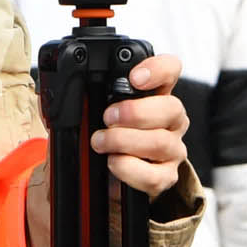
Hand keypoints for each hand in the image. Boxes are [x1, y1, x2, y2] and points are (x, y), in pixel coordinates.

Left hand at [95, 56, 189, 198]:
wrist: (115, 173)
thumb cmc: (111, 134)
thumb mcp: (103, 110)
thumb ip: (98, 97)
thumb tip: (74, 93)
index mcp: (159, 95)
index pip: (171, 70)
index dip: (157, 70)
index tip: (134, 78)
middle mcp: (172, 120)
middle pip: (172, 108)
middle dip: (135, 112)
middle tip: (108, 117)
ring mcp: (172, 149)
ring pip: (160, 142)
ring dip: (124, 140)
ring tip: (100, 141)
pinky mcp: (166, 177)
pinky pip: (154, 175)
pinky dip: (128, 168)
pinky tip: (113, 162)